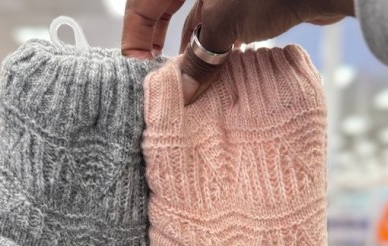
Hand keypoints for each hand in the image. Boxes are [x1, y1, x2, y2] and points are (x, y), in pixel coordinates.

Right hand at [122, 0, 355, 102]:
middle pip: (169, 10)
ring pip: (200, 19)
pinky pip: (225, 23)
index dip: (135, 36)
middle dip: (162, 44)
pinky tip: (222, 70)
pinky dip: (220, 46)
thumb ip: (200, 58)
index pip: (144, 4)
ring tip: (192, 83)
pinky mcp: (252, 2)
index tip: (137, 70)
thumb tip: (181, 93)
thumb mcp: (225, 24)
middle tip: (158, 76)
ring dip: (196, 50)